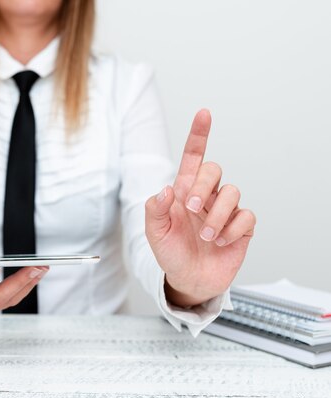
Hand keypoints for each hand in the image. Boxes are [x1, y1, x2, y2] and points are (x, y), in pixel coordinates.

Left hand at [145, 109, 255, 306]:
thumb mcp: (154, 232)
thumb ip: (154, 209)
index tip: (204, 113)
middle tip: (192, 208)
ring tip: (206, 236)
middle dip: (204, 185)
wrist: (188, 280)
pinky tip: (221, 242)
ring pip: (232, 192)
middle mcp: (206, 196)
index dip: (199, 135)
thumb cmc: (170, 253)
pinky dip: (233, 229)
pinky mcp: (241, 227)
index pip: (193, 157)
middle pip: (214, 169)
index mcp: (184, 191)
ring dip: (217, 215)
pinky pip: (246, 216)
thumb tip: (166, 189)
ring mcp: (225, 210)